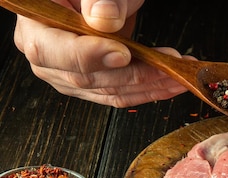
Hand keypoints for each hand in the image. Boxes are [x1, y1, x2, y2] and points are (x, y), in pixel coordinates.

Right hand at [13, 0, 188, 106]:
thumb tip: (104, 18)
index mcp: (34, 23)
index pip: (52, 50)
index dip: (90, 56)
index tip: (124, 54)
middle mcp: (44, 53)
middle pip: (87, 77)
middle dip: (134, 74)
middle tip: (168, 67)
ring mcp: (65, 74)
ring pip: (108, 91)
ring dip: (149, 86)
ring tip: (179, 76)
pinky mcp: (88, 84)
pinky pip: (117, 94)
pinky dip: (147, 90)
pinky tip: (171, 83)